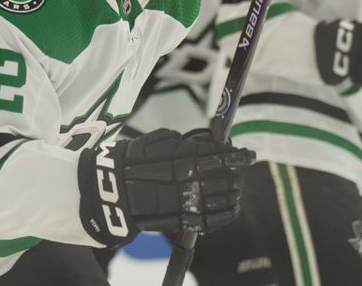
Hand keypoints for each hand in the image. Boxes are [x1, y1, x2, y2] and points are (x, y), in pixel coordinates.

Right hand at [77, 128, 255, 245]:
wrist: (112, 190)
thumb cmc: (132, 160)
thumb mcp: (156, 141)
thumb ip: (183, 142)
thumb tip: (205, 142)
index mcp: (184, 159)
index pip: (220, 156)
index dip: (238, 155)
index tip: (248, 154)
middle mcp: (190, 182)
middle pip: (225, 178)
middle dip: (236, 174)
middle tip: (240, 170)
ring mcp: (187, 204)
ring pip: (222, 199)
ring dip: (234, 193)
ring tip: (236, 189)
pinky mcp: (182, 221)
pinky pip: (212, 221)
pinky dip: (226, 215)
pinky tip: (232, 209)